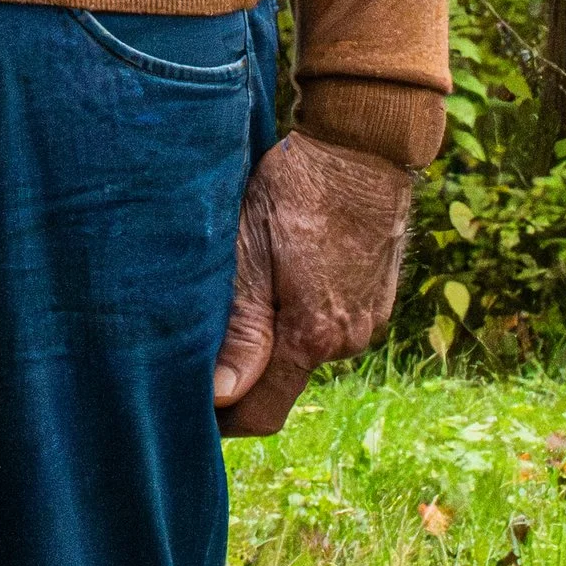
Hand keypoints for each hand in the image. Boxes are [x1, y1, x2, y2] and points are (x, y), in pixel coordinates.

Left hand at [214, 132, 411, 436]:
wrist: (363, 146)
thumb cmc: (297, 188)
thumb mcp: (251, 246)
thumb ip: (240, 326)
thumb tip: (222, 395)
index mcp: (313, 336)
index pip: (262, 412)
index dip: (224, 418)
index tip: (188, 409)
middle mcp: (348, 341)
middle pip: (283, 382)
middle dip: (244, 375)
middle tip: (201, 342)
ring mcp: (369, 320)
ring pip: (306, 350)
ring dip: (275, 339)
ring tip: (240, 294)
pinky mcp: (377, 298)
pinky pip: (331, 323)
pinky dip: (301, 315)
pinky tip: (281, 274)